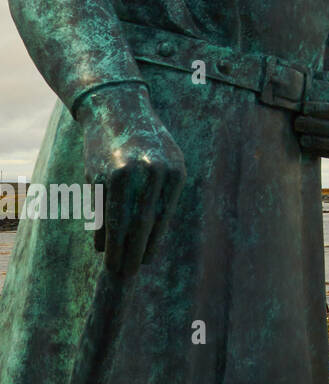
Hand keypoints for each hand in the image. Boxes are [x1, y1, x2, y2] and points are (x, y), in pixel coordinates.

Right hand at [77, 84, 186, 276]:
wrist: (116, 109)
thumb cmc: (146, 140)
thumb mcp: (167, 161)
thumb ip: (162, 194)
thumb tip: (152, 236)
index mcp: (174, 173)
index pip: (162, 219)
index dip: (152, 243)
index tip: (145, 262)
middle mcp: (152, 174)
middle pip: (142, 224)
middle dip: (133, 252)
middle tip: (127, 274)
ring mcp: (124, 174)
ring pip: (118, 221)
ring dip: (114, 248)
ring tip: (113, 266)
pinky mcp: (100, 174)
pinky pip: (101, 210)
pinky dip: (99, 230)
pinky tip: (100, 245)